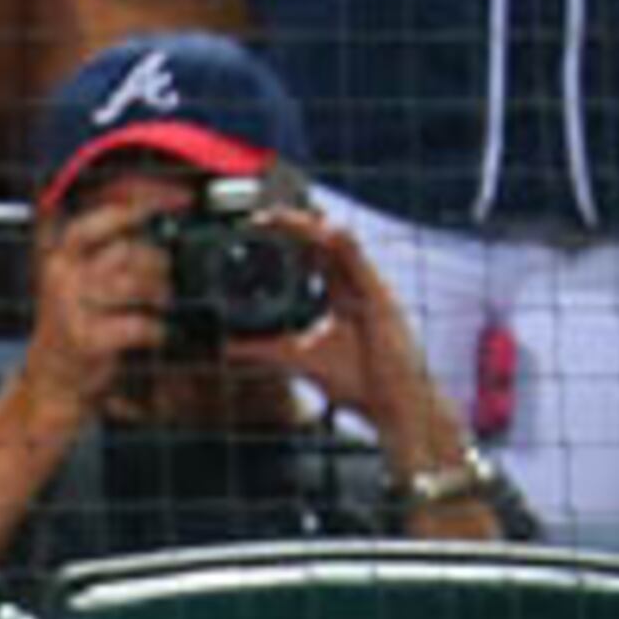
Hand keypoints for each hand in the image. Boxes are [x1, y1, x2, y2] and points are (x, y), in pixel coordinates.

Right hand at [26, 191, 174, 417]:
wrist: (52, 381)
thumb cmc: (78, 323)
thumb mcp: (82, 282)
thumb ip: (111, 253)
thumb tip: (155, 220)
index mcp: (60, 260)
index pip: (89, 226)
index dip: (125, 211)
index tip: (165, 202)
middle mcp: (61, 280)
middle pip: (124, 252)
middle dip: (156, 261)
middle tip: (165, 275)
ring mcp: (71, 310)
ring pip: (133, 284)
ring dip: (158, 292)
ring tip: (161, 303)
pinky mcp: (85, 340)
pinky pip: (136, 324)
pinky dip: (155, 329)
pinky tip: (155, 334)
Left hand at [248, 207, 437, 435]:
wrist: (393, 402)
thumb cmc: (358, 381)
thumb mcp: (300, 359)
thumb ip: (266, 350)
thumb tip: (226, 346)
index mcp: (342, 295)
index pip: (314, 255)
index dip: (290, 237)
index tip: (258, 227)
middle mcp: (356, 285)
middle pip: (324, 243)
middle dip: (294, 226)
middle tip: (260, 217)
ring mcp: (369, 287)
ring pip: (339, 243)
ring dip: (310, 228)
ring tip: (281, 217)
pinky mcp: (379, 296)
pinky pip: (360, 262)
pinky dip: (341, 243)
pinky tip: (324, 230)